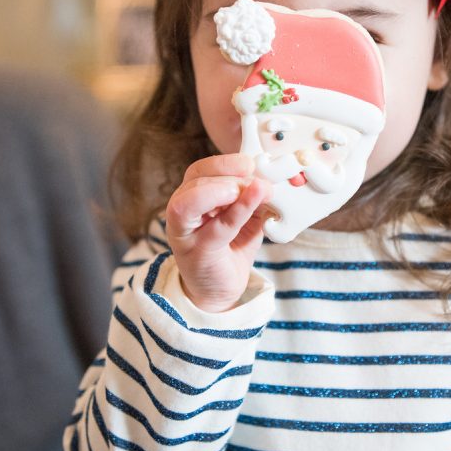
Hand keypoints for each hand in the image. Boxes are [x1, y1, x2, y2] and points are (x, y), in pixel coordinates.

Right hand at [165, 154, 270, 312]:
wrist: (220, 288)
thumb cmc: (231, 247)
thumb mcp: (247, 215)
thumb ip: (254, 197)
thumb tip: (268, 179)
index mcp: (192, 196)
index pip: (201, 169)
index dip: (225, 162)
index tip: (251, 163)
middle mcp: (181, 210)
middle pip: (196, 179)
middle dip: (231, 176)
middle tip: (259, 182)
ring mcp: (185, 232)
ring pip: (193, 200)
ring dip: (227, 189)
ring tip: (255, 190)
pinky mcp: (197, 252)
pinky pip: (217, 227)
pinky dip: (239, 209)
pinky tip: (257, 200)